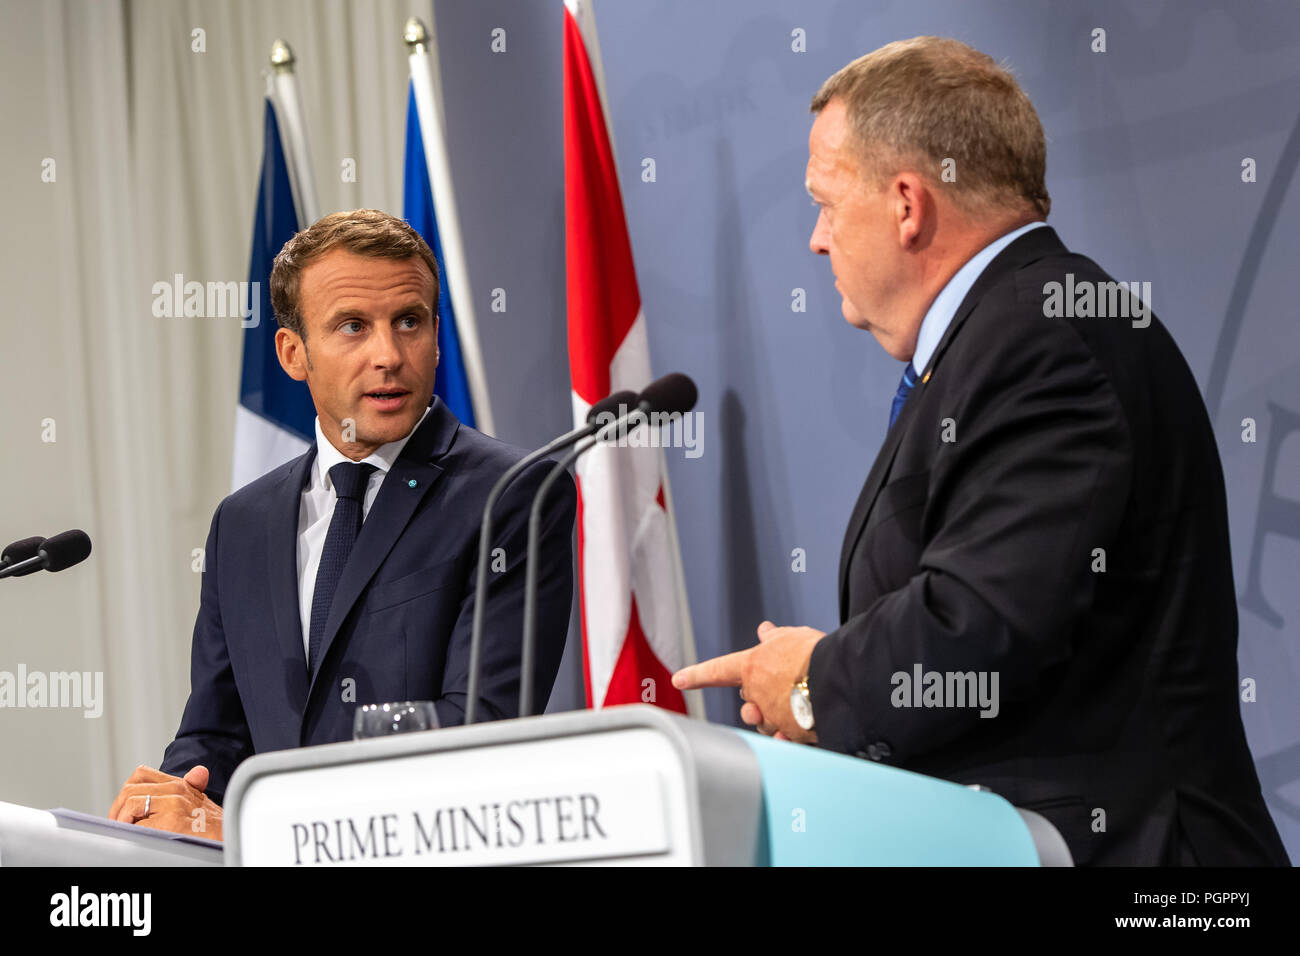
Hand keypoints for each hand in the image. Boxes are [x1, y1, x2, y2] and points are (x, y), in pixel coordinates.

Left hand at [108, 765, 222, 841]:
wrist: (231, 838)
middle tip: (119, 824)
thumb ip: (194, 787)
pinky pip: (138, 823)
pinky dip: (132, 832)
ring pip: (130, 802)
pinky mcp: (170, 822)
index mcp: (181, 784)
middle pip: (130, 789)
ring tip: (128, 831)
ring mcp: (173, 805)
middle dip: (118, 808)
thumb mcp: (205, 801)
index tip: (124, 809)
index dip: (127, 792)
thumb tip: (198, 772)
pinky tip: (139, 838)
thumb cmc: (216, 825)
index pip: (141, 775)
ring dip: (122, 819)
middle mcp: (177, 790)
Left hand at [672, 620, 824, 743]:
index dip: (696, 675)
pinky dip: (789, 736)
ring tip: (795, 704)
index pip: (716, 671)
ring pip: (765, 721)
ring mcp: (770, 715)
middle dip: (757, 696)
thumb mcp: (792, 637)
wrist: (838, 678)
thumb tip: (765, 630)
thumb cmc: (815, 654)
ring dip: (774, 715)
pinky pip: (783, 738)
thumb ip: (774, 638)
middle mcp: (756, 693)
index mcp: (752, 666)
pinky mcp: (788, 734)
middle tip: (778, 687)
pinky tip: (798, 732)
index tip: (678, 680)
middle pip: (747, 700)